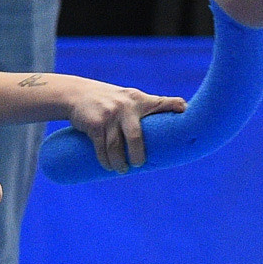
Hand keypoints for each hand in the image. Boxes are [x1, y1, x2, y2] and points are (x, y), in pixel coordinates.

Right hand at [65, 82, 187, 172]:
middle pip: (135, 136)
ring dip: (119, 163)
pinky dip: (105, 160)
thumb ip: (149, 109)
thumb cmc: (112, 101)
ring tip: (122, 170)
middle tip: (139, 164)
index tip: (184, 110)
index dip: (173, 105)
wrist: (78, 93)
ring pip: (115, 146)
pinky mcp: (94, 124)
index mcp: (139, 100)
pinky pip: (101, 147)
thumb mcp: (130, 99)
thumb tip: (176, 122)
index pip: (160, 102)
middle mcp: (125, 106)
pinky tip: (108, 166)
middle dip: (138, 154)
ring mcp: (109, 115)